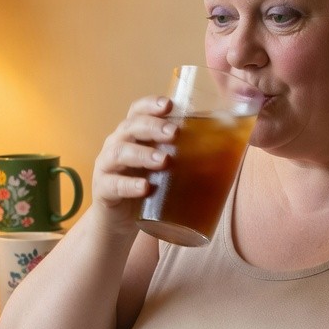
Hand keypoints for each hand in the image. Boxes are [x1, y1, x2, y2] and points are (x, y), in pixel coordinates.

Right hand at [89, 95, 175, 236]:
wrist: (119, 224)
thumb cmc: (146, 191)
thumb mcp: (163, 170)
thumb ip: (182, 157)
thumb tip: (226, 150)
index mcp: (131, 136)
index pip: (137, 112)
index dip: (151, 104)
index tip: (169, 105)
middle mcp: (116, 146)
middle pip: (130, 127)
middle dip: (153, 127)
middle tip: (175, 133)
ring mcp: (106, 168)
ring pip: (120, 152)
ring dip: (143, 154)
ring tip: (163, 161)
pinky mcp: (103, 191)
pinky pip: (114, 185)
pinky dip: (130, 185)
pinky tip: (145, 188)